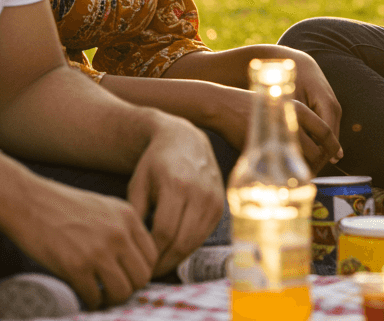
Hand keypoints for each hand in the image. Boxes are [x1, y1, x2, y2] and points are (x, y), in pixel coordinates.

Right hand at [8, 178, 156, 308]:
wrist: (35, 204)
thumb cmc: (67, 207)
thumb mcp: (108, 208)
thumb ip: (125, 228)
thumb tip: (134, 257)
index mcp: (129, 217)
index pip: (153, 255)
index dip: (142, 270)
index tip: (130, 275)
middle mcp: (119, 234)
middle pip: (142, 276)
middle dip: (131, 287)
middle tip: (117, 287)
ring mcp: (99, 251)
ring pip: (122, 291)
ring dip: (113, 298)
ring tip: (103, 294)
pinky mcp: (76, 267)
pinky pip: (95, 296)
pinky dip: (92, 301)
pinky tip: (87, 294)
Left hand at [128, 115, 224, 275]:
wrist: (185, 140)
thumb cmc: (155, 163)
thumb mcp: (138, 184)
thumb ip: (134, 215)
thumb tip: (133, 249)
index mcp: (177, 185)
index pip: (163, 232)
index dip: (149, 253)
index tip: (136, 262)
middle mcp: (200, 192)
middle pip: (181, 241)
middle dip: (162, 262)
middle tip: (146, 272)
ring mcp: (214, 198)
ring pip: (195, 241)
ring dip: (176, 258)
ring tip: (158, 265)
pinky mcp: (221, 204)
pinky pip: (204, 234)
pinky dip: (189, 247)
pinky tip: (173, 250)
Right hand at [210, 86, 340, 174]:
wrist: (226, 106)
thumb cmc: (254, 109)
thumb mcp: (279, 109)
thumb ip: (295, 124)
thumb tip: (315, 147)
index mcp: (298, 110)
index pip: (326, 132)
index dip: (333, 147)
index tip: (337, 156)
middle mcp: (291, 122)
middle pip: (317, 151)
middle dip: (320, 164)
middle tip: (316, 169)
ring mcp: (275, 136)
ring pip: (301, 161)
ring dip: (305, 171)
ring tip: (302, 175)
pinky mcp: (262, 148)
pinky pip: (281, 167)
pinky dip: (288, 173)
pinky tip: (286, 175)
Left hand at [281, 50, 342, 163]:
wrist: (295, 63)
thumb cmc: (289, 81)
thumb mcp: (286, 102)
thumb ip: (291, 122)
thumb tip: (289, 146)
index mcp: (327, 104)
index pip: (328, 139)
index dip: (318, 158)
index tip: (305, 173)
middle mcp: (333, 107)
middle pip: (331, 140)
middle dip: (319, 159)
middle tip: (304, 176)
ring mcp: (332, 107)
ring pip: (328, 137)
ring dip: (319, 152)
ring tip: (305, 169)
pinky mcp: (327, 109)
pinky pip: (325, 130)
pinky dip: (317, 142)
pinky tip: (306, 153)